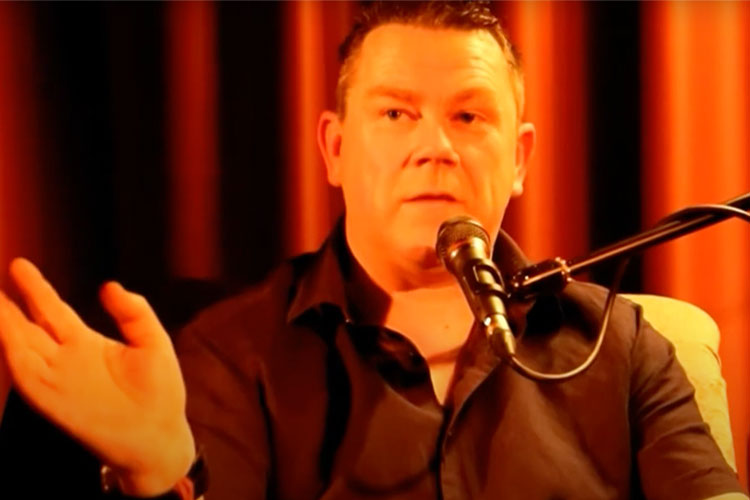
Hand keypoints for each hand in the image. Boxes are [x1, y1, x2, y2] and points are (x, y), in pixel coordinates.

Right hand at [0, 258, 194, 495]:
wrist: (160, 436)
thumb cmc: (160, 392)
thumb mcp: (153, 342)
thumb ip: (134, 312)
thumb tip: (109, 285)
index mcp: (86, 343)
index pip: (52, 310)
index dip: (35, 288)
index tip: (18, 265)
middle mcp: (65, 358)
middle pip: (27, 325)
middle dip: (5, 305)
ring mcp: (57, 379)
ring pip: (19, 346)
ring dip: (3, 325)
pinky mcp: (53, 400)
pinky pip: (27, 375)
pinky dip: (13, 355)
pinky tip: (6, 335)